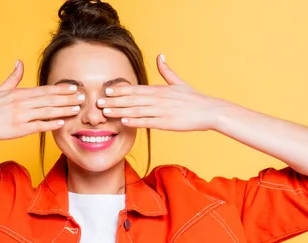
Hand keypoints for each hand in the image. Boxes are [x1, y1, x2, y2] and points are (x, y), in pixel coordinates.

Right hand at [0, 61, 84, 140]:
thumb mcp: (1, 89)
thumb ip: (13, 77)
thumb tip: (19, 62)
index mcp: (20, 93)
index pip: (45, 90)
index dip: (61, 89)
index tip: (74, 88)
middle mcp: (22, 103)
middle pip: (49, 100)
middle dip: (67, 99)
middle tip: (83, 98)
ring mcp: (20, 117)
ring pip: (46, 112)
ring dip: (63, 110)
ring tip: (77, 110)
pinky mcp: (18, 130)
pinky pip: (37, 126)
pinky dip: (50, 125)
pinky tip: (61, 123)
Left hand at [97, 54, 230, 131]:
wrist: (209, 111)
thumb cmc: (194, 99)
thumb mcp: (179, 82)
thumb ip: (167, 70)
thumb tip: (160, 55)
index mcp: (160, 90)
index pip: (136, 89)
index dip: (120, 90)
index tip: (106, 91)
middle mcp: (158, 99)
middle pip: (132, 99)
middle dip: (115, 101)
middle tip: (98, 102)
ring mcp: (162, 111)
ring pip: (136, 111)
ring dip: (120, 111)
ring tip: (106, 112)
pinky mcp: (166, 123)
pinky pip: (147, 122)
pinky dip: (135, 121)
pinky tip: (123, 121)